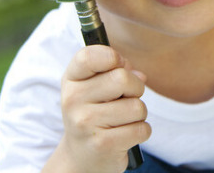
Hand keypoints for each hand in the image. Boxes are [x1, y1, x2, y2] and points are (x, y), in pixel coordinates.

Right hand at [44, 45, 150, 172]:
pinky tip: (125, 135)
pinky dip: (141, 131)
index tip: (118, 65)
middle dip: (135, 88)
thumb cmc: (95, 113)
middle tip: (126, 98)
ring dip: (139, 114)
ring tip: (123, 120)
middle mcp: (73, 99)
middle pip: (123, 78)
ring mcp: (85, 123)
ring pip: (137, 106)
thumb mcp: (95, 87)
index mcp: (72, 79)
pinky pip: (142, 129)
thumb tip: (139, 76)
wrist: (81, 156)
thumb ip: (115, 71)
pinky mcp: (103, 144)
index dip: (112, 56)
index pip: (88, 56)